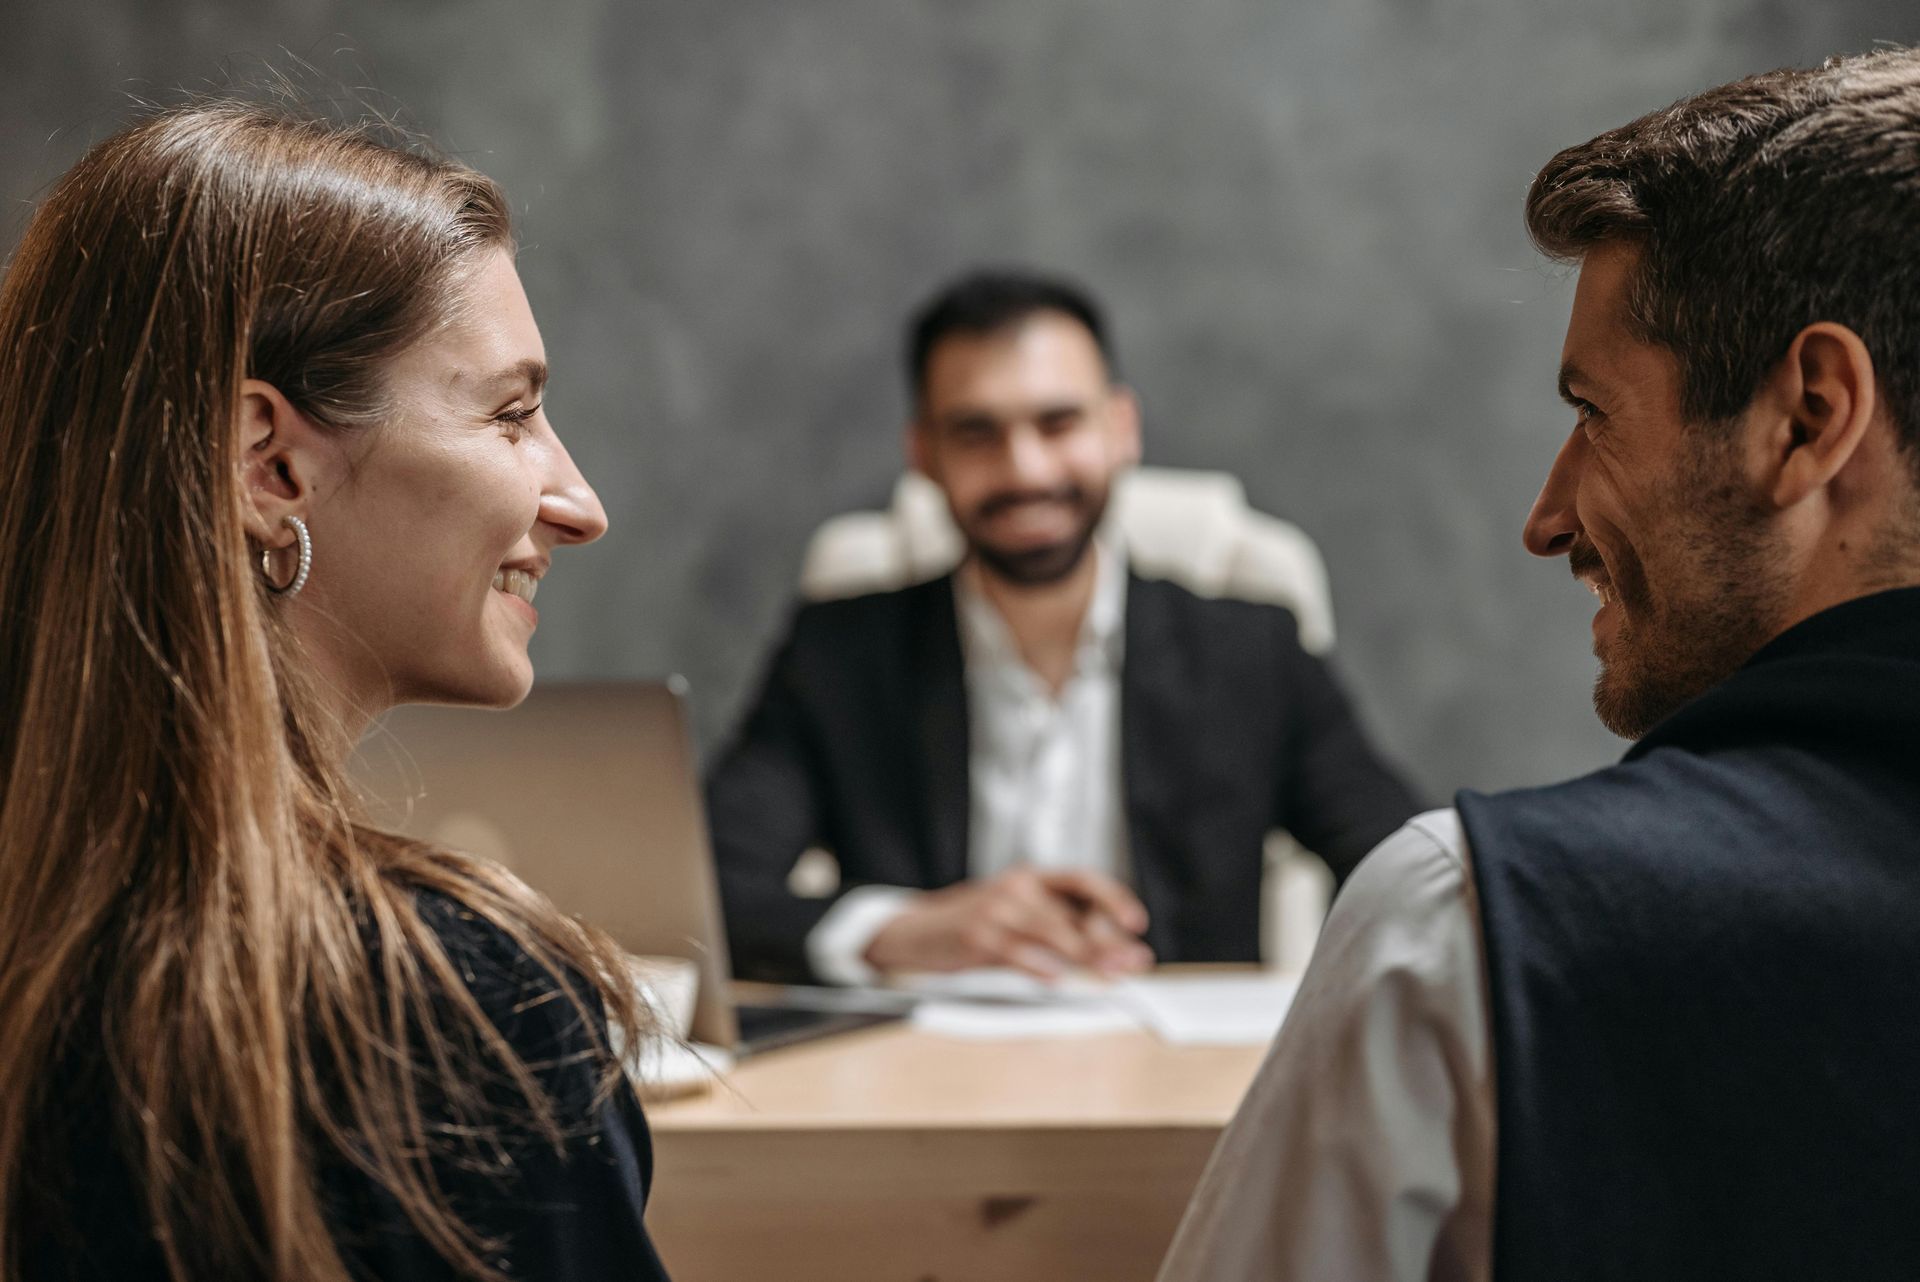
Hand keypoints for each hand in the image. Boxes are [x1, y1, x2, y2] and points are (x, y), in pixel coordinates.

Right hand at [863, 868, 1153, 979]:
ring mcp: (994, 910)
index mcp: (1031, 879)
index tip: (1137, 923)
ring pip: (1050, 931)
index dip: (1113, 898)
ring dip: (1084, 954)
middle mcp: (1016, 887)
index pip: (1082, 880)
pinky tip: (1056, 977)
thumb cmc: (974, 926)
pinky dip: (1036, 965)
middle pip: (1071, 913)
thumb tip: (1112, 950)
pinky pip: (1013, 951)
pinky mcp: (975, 936)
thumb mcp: (1017, 916)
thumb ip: (1058, 929)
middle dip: (1108, 940)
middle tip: (1134, 961)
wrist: (915, 931)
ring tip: (1108, 972)